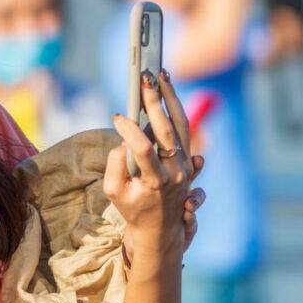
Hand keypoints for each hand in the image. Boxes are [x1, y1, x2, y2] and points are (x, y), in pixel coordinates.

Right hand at [106, 69, 195, 265]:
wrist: (160, 228)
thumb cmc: (133, 207)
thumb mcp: (114, 192)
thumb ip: (115, 165)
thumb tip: (124, 140)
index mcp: (156, 182)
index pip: (143, 149)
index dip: (129, 131)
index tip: (117, 117)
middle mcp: (176, 171)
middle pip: (167, 130)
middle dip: (154, 102)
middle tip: (145, 79)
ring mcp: (185, 164)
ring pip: (181, 124)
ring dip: (170, 97)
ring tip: (160, 74)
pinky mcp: (188, 157)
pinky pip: (184, 127)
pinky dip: (175, 106)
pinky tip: (166, 90)